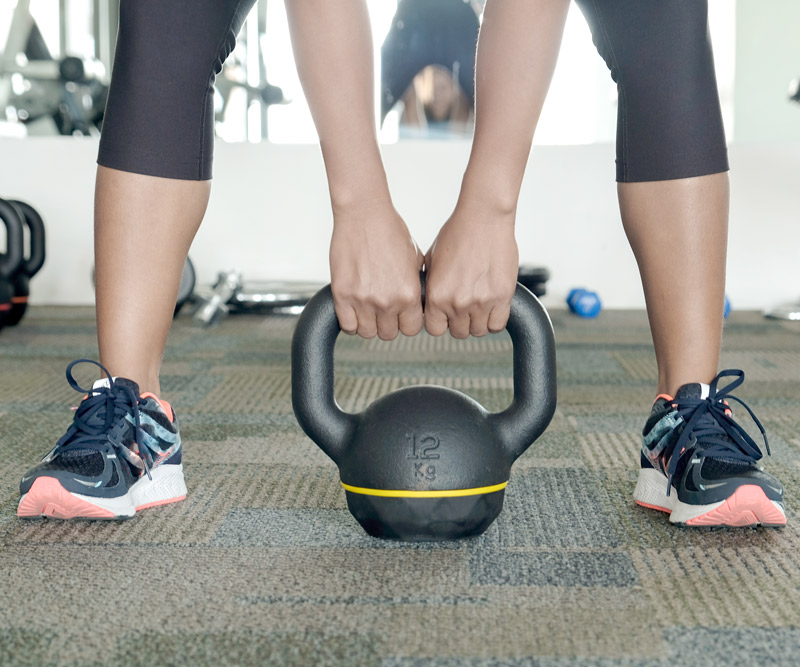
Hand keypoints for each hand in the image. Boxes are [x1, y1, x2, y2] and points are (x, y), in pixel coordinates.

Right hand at [330, 198, 423, 339]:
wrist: (364, 214)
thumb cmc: (390, 231)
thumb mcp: (415, 260)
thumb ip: (416, 286)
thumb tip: (417, 304)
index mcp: (409, 294)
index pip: (411, 329)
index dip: (406, 323)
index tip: (401, 316)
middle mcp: (387, 301)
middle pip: (388, 334)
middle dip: (387, 323)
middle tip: (382, 309)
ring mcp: (363, 300)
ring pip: (366, 333)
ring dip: (368, 324)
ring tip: (367, 309)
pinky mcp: (342, 295)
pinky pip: (347, 325)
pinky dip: (350, 321)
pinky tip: (353, 309)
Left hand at [424, 199, 518, 337]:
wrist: (483, 218)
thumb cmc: (457, 233)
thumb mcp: (432, 260)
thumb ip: (431, 286)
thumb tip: (428, 301)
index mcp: (437, 296)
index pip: (435, 329)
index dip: (441, 323)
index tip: (446, 315)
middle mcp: (457, 303)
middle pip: (458, 332)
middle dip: (460, 322)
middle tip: (465, 306)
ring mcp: (481, 302)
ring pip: (478, 331)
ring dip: (478, 321)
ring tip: (479, 304)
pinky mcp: (503, 297)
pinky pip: (498, 324)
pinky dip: (495, 319)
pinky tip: (492, 306)